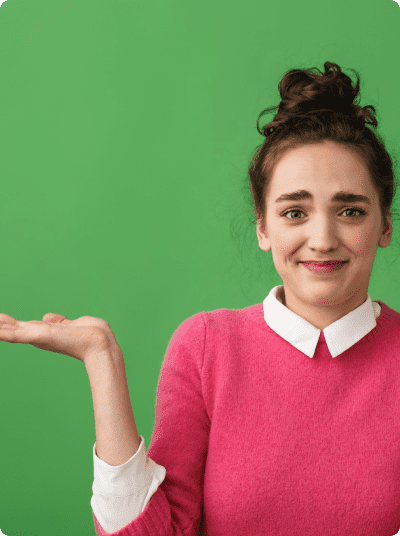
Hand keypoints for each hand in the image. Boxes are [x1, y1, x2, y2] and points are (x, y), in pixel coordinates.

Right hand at [0, 312, 121, 363]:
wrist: (100, 343)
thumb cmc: (91, 334)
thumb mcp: (72, 324)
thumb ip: (59, 321)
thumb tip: (48, 317)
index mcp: (46, 332)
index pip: (22, 326)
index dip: (8, 323)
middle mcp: (39, 336)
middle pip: (12, 329)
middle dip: (0, 325)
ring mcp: (37, 337)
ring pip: (9, 332)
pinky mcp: (38, 336)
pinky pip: (14, 335)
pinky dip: (2, 333)